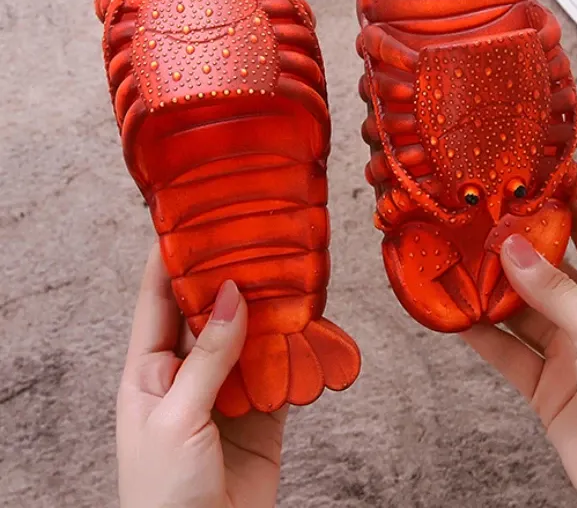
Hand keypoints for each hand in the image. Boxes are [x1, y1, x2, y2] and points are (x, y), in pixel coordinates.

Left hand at [117, 244, 286, 507]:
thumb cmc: (162, 496)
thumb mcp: (177, 417)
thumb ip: (208, 355)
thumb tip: (234, 295)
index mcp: (148, 370)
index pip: (157, 300)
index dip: (171, 258)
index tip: (192, 219)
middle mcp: (187, 372)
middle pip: (209, 310)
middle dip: (230, 275)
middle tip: (255, 237)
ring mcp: (225, 389)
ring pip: (248, 334)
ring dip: (267, 307)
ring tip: (286, 271)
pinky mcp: (260, 410)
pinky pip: (277, 367)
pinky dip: (292, 347)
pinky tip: (306, 325)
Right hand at [463, 190, 576, 507]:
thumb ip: (556, 293)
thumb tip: (513, 247)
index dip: (564, 199)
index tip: (528, 172)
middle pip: (547, 266)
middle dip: (513, 243)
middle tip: (473, 217)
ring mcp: (567, 347)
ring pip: (521, 306)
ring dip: (489, 288)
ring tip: (453, 260)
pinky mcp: (545, 383)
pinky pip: (507, 348)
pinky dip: (480, 333)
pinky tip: (454, 315)